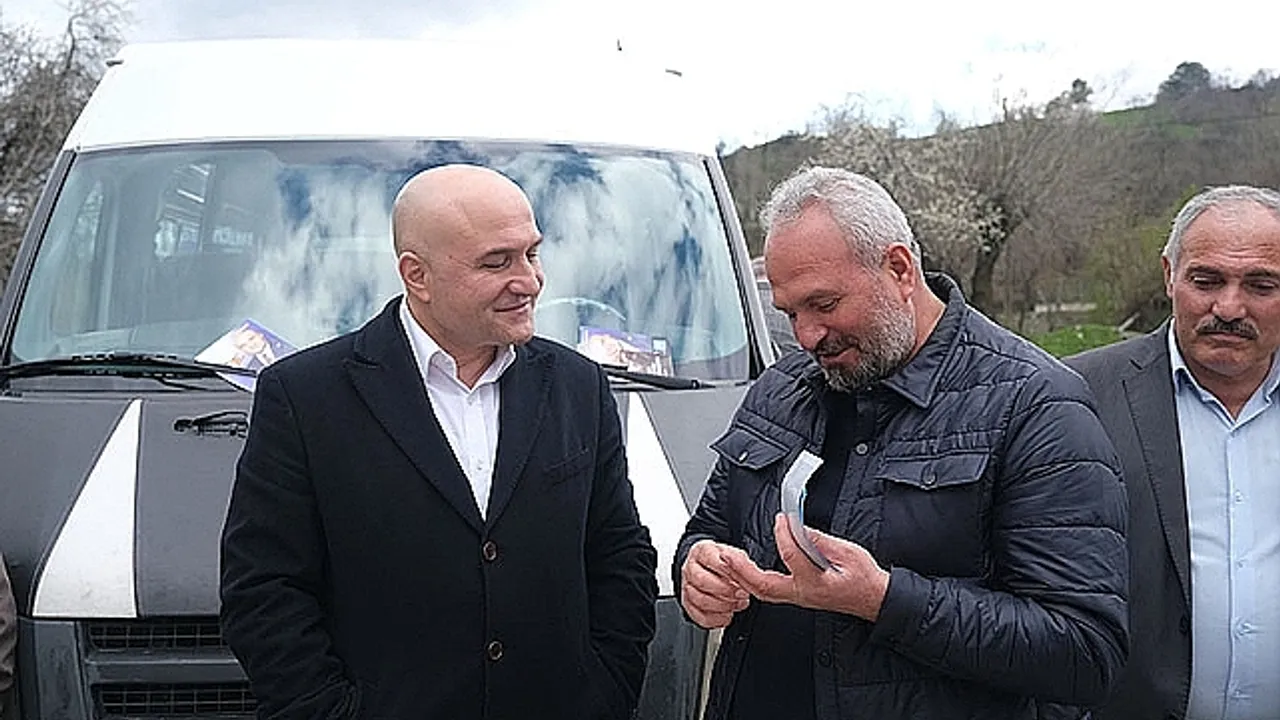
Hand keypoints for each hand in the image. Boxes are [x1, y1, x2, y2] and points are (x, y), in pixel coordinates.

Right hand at [680, 539, 752, 628]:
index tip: (741, 579)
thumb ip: (741, 563)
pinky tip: (728, 614)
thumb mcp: (737, 556)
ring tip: (737, 603)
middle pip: (701, 580)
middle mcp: (690, 569)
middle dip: (725, 590)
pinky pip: (700, 616)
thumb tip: (745, 569)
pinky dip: (717, 619)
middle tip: (741, 594)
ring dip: (723, 606)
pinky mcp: (689, 605)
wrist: (716, 573)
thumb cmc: (726, 564)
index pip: (709, 559)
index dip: (727, 571)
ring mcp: (687, 587)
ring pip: (700, 600)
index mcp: (702, 552)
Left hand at [723, 513, 889, 620]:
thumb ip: (822, 540)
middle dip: (741, 570)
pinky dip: (751, 581)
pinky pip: (768, 591)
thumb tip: (800, 527)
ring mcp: (798, 597)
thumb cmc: (864, 578)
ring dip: (742, 577)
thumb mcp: (849, 553)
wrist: (874, 599)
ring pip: (762, 592)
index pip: (792, 556)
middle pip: (763, 586)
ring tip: (728, 561)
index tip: (781, 518)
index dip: (784, 534)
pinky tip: (744, 570)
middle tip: (726, 554)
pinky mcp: (797, 595)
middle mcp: (803, 593)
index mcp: (817, 581)